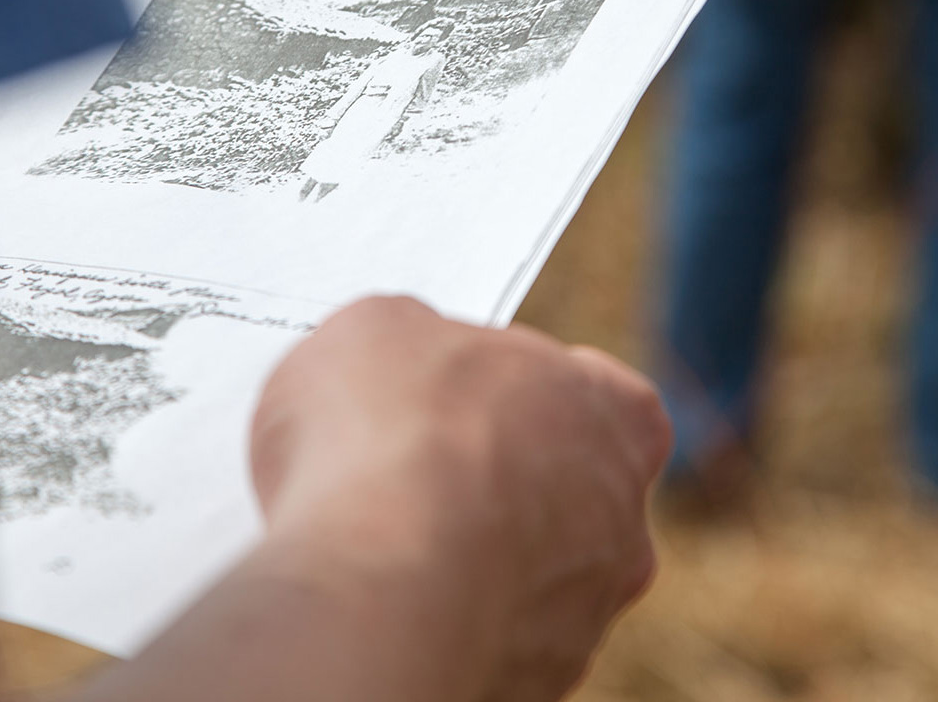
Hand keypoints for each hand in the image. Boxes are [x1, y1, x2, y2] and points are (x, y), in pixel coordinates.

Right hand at [251, 297, 670, 701]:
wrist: (377, 592)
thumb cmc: (390, 435)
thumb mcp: (376, 327)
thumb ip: (411, 338)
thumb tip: (396, 360)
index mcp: (611, 412)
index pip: (594, 389)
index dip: (520, 383)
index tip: (459, 383)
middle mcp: (619, 521)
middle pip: (562, 484)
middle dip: (492, 473)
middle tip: (406, 460)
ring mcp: (579, 616)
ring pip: (525, 571)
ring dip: (463, 551)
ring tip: (373, 534)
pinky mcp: (528, 684)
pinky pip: (482, 635)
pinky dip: (435, 614)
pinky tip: (373, 593)